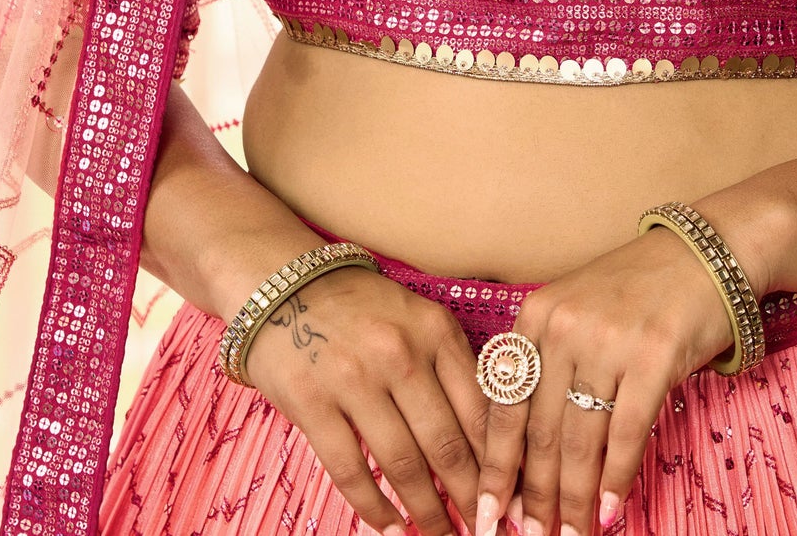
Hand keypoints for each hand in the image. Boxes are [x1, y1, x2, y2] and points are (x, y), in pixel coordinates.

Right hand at [245, 263, 490, 535]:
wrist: (285, 284)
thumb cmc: (364, 310)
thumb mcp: (419, 320)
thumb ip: (453, 370)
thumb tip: (490, 445)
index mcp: (435, 331)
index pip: (481, 410)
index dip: (500, 464)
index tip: (511, 500)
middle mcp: (399, 353)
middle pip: (446, 445)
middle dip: (470, 499)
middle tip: (485, 532)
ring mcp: (354, 379)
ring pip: (402, 464)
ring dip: (427, 513)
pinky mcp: (312, 403)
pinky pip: (350, 470)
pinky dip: (374, 509)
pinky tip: (391, 529)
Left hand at [474, 223, 760, 535]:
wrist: (704, 254)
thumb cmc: (637, 292)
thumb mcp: (577, 313)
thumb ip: (550, 369)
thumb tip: (528, 456)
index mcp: (535, 316)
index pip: (504, 405)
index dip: (496, 467)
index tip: (487, 512)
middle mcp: (564, 326)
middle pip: (539, 431)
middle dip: (534, 496)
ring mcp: (608, 340)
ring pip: (580, 440)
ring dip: (574, 500)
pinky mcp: (653, 355)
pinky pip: (626, 432)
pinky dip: (616, 479)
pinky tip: (610, 512)